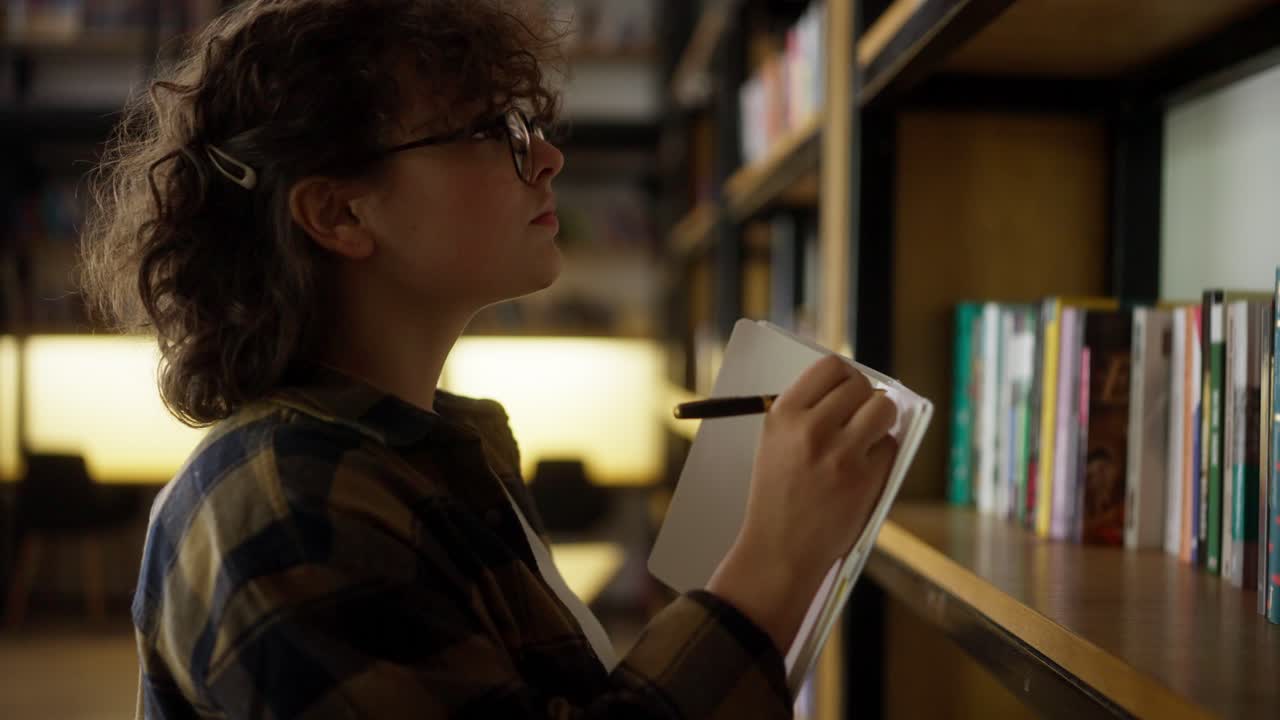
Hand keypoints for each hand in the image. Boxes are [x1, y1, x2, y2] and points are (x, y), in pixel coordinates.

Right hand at [707, 355, 897, 652]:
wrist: (778, 550)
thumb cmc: (778, 496)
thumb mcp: (775, 444)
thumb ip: (807, 414)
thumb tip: (855, 390)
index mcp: (784, 414)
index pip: (831, 367)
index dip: (847, 376)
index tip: (850, 388)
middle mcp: (811, 428)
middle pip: (861, 386)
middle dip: (866, 399)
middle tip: (861, 417)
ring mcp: (840, 453)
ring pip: (883, 410)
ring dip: (881, 421)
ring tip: (868, 438)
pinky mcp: (864, 479)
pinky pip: (889, 448)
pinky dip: (882, 456)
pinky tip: (863, 472)